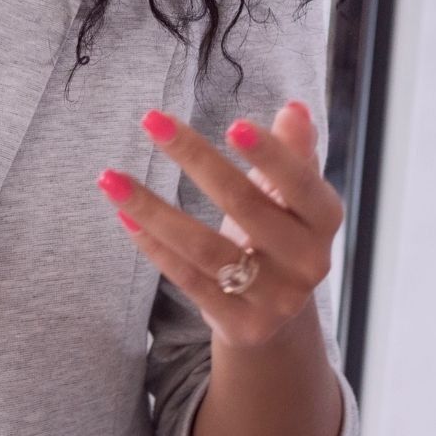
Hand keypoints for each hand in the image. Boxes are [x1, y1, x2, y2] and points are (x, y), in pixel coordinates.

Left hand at [96, 100, 344, 348]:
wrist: (275, 313)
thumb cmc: (278, 232)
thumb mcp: (292, 193)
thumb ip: (295, 152)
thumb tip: (293, 109)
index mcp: (324, 221)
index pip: (300, 184)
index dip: (270, 155)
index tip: (233, 122)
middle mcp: (308, 263)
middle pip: (245, 206)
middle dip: (196, 158)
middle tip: (152, 121)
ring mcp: (274, 299)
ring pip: (205, 248)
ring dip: (153, 209)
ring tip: (111, 177)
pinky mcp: (240, 325)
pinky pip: (187, 279)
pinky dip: (154, 246)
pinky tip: (124, 216)